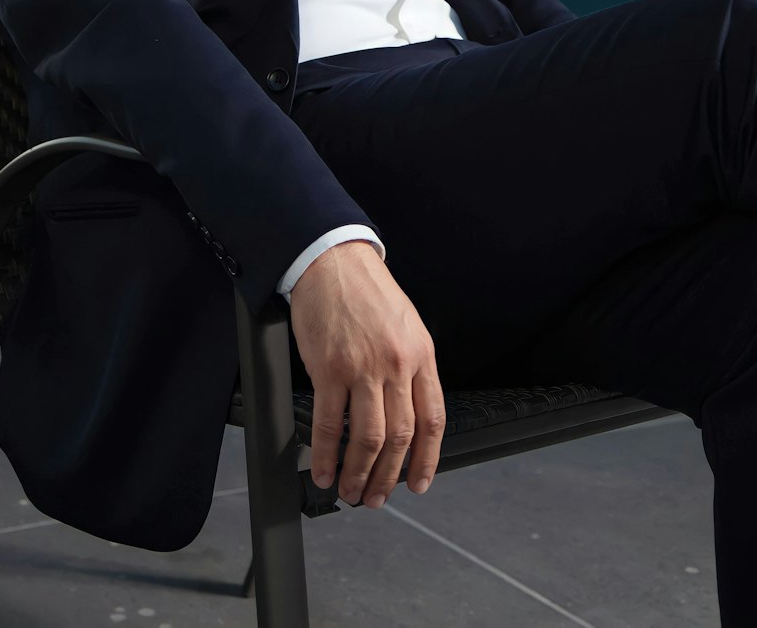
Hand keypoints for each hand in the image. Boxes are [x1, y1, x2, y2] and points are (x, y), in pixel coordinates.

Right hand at [290, 241, 445, 507]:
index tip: (419, 482)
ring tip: (351, 489)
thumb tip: (406, 409)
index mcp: (420, 354)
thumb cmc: (365, 288)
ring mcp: (362, 368)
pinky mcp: (328, 369)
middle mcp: (396, 364)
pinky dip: (326, 454)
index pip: (432, 420)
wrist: (332, 259)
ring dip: (359, 473)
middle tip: (378, 496)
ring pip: (368, 438)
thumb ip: (411, 364)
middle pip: (400, 436)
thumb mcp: (406, 323)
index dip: (427, 459)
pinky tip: (323, 469)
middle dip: (389, 476)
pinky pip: (329, 424)